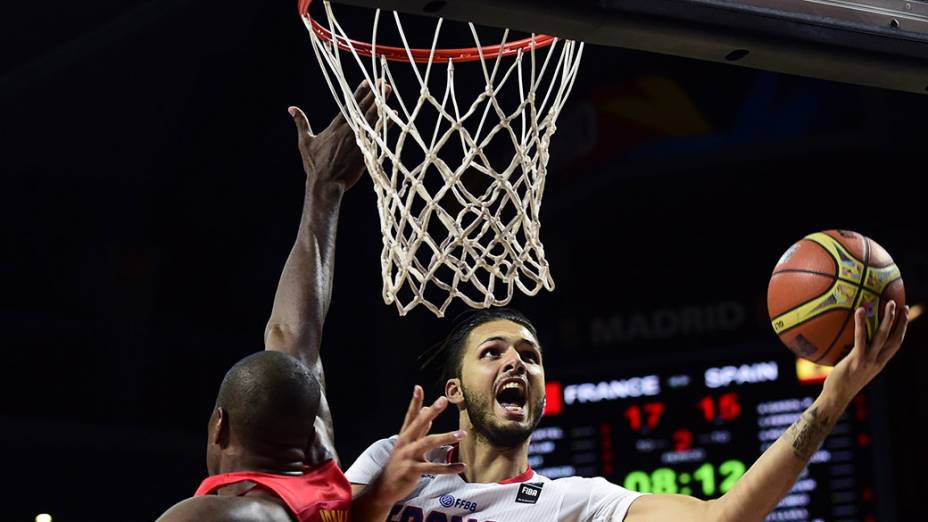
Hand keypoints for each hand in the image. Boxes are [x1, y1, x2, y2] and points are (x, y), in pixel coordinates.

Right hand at [289, 81, 390, 190]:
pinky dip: (386, 125)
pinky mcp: (365, 152)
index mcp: (335, 127)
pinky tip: (394, 116)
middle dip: (374, 95)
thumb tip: (291, 108)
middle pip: (363, 109)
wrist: (326, 184)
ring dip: (382, 106)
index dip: (359, 93)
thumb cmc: (314, 165)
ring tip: (388, 93)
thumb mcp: (305, 142)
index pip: (349, 106)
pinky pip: (378, 135)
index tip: (367, 82)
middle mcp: (348, 131)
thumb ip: (301, 123)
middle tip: (383, 83)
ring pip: (372, 120)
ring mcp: (358, 141)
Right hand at [367, 386, 466, 504]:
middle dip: (431, 411)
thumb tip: (426, 413)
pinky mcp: (413, 470)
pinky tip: (461, 466)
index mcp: (404, 436)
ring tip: (462, 434)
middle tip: (443, 400)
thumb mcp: (406, 446)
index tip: (418, 387)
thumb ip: (418, 430)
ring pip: (428, 443)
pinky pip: (434, 468)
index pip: (410, 416)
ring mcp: (408, 456)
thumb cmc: (398, 465)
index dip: (415, 402)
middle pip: (419, 423)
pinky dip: (449, 468)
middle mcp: (405, 443)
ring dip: (446, 437)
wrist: (384, 488)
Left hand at [823, 301, 908, 403]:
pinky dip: (861, 324)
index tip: (904, 315)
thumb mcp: (853, 368)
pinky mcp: (857, 360)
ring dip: (888, 319)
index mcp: (879, 363)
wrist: (836, 398)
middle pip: (895, 338)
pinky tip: (859, 310)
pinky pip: (860, 339)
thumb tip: (846, 342)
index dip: (902, 330)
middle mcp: (878, 361)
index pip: (895, 344)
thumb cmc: (840, 383)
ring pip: (883, 336)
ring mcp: (869, 361)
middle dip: (901, 322)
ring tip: (889, 303)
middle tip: (902, 304)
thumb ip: (856, 356)